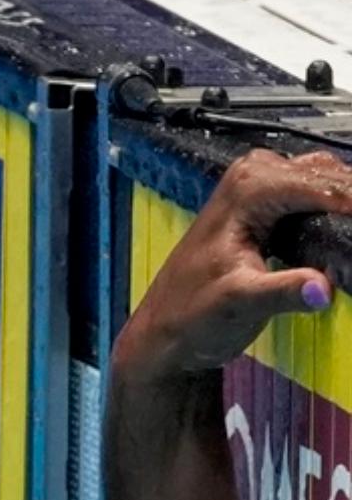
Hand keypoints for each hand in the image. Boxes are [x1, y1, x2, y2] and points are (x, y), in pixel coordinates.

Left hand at [116, 149, 351, 386]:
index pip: (324, 187)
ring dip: (351, 204)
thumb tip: (323, 289)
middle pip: (332, 177)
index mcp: (249, 189)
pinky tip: (349, 228)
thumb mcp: (239, 303)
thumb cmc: (194, 313)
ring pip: (329, 181)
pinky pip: (320, 193)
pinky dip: (342, 209)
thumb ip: (282, 292)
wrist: (166, 324)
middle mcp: (256, 175)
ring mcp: (263, 185)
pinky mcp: (272, 202)